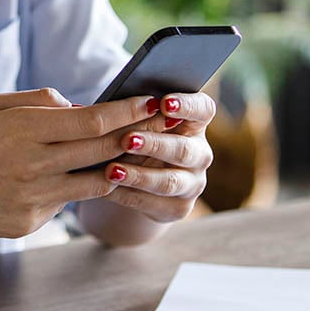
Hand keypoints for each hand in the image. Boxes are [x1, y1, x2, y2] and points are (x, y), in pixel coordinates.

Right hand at [0, 88, 157, 242]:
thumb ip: (36, 101)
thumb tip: (76, 106)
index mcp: (24, 129)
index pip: (93, 120)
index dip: (127, 111)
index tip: (152, 101)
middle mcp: (34, 164)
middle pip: (103, 150)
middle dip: (137, 135)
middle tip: (163, 124)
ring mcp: (34, 198)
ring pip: (94, 182)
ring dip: (117, 167)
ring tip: (134, 154)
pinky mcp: (29, 224)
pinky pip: (63, 203)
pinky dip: (72, 189)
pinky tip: (70, 180)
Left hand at [99, 91, 215, 223]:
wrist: (135, 180)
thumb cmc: (136, 136)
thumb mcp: (139, 123)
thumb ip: (137, 114)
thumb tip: (114, 107)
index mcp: (195, 123)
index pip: (203, 109)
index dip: (187, 105)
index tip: (163, 102)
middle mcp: (200, 154)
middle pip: (184, 149)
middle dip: (154, 144)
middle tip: (126, 140)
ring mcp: (192, 183)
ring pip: (169, 182)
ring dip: (139, 176)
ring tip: (111, 171)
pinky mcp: (178, 208)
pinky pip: (152, 203)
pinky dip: (126, 195)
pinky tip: (106, 188)